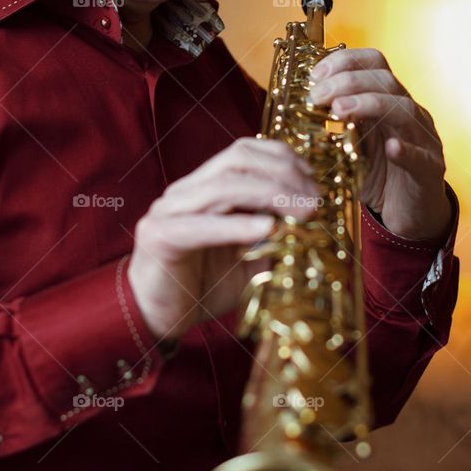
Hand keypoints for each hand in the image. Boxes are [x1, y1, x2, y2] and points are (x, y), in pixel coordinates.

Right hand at [127, 137, 319, 341]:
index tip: (314, 182)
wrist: (156, 318)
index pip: (244, 152)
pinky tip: (266, 228)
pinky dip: (236, 225)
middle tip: (315, 201)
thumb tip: (311, 225)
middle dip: (283, 173)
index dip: (283, 158)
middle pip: (237, 159)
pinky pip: (201, 225)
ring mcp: (169, 211)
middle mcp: (186, 191)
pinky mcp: (159, 237)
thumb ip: (274, 239)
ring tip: (301, 213)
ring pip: (222, 185)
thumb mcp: (251, 260)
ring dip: (270, 194)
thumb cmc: (203, 287)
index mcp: (205, 187)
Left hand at [308, 48, 451, 241]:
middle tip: (317, 95)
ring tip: (339, 109)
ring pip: (404, 109)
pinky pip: (422, 156)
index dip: (345, 61)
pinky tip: (390, 148)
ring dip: (369, 104)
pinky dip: (406, 150)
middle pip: (386, 80)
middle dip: (347, 81)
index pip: (374, 63)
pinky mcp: (430, 170)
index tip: (316, 75)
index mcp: (390, 101)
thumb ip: (335, 126)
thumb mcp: (352, 145)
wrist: (411, 214)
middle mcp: (410, 114)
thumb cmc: (380, 176)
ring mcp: (424, 140)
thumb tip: (296, 109)